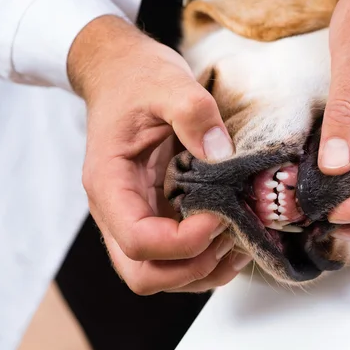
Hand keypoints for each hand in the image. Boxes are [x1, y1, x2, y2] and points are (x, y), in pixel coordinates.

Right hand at [68, 15, 250, 293]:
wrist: (121, 73)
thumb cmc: (137, 78)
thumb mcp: (166, 82)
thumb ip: (193, 113)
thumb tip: (222, 156)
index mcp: (109, 183)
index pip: (138, 241)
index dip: (185, 240)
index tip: (221, 213)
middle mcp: (116, 210)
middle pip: (143, 274)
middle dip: (192, 267)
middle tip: (230, 237)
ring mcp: (136, 215)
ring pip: (160, 275)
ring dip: (203, 270)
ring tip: (240, 239)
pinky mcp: (155, 213)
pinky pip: (175, 258)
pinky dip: (206, 259)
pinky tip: (235, 237)